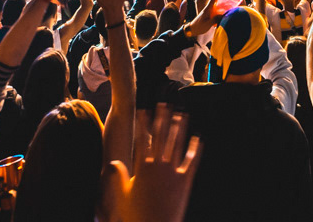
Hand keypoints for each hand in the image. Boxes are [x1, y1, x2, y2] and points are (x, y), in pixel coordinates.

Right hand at [98, 105, 199, 221]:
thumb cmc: (136, 214)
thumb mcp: (122, 195)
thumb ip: (118, 176)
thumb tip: (114, 162)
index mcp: (143, 168)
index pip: (143, 139)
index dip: (143, 123)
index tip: (144, 109)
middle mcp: (158, 166)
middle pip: (161, 136)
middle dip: (163, 118)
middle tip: (165, 102)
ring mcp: (173, 172)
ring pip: (177, 144)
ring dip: (180, 128)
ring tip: (182, 113)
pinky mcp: (185, 181)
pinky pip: (191, 161)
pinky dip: (195, 149)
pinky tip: (198, 138)